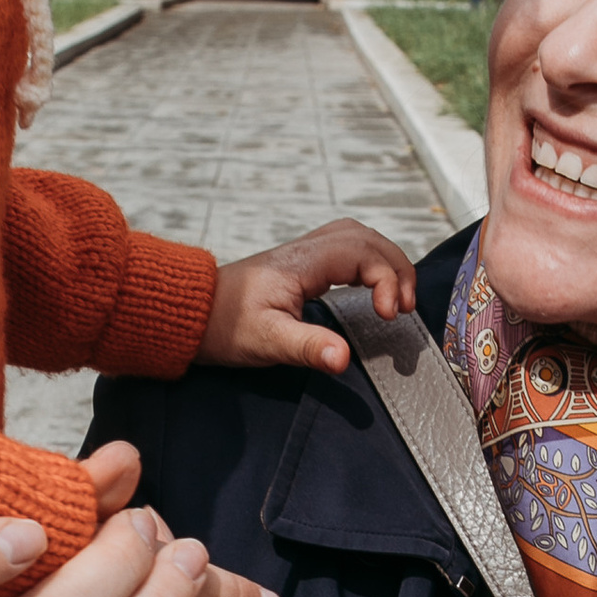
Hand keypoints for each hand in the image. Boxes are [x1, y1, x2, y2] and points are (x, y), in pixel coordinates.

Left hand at [200, 218, 419, 376]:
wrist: (191, 313)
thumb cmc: (223, 326)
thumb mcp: (266, 342)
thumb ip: (308, 348)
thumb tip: (343, 358)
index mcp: (303, 262)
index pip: (362, 254)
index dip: (386, 280)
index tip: (389, 316)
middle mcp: (306, 249)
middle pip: (367, 239)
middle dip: (396, 268)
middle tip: (405, 308)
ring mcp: (303, 254)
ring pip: (358, 238)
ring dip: (385, 261)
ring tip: (397, 296)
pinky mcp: (300, 265)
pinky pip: (346, 248)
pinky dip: (369, 262)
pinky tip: (373, 286)